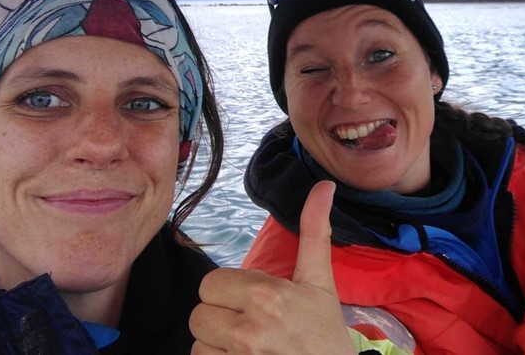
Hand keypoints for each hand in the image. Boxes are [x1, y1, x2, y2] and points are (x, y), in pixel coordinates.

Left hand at [190, 181, 354, 353]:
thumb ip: (314, 232)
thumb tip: (324, 185)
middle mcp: (249, 330)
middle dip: (220, 319)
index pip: (210, 284)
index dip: (227, 293)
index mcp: (267, 296)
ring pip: (198, 344)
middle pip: (199, 315)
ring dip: (217, 346)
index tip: (250, 302)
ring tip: (246, 347)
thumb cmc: (325, 334)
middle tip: (248, 326)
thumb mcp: (321, 283)